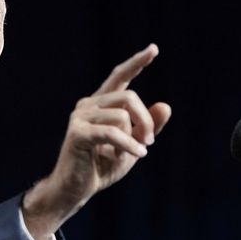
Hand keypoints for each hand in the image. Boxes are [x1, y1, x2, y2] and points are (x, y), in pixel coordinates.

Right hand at [22, 43, 170, 239]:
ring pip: (122, 115)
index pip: (119, 76)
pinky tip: (139, 155)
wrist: (75, 190)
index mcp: (100, 103)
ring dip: (135, 137)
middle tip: (149, 142)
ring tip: (132, 153)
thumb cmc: (101, 167)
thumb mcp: (133, 145)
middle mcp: (88, 104)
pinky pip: (112, 132)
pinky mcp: (78, 133)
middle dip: (146, 120)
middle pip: (129, 97)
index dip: (136, 63)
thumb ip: (148, 127)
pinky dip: (129, 144)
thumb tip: (165, 105)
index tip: (154, 49)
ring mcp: (80, 117)